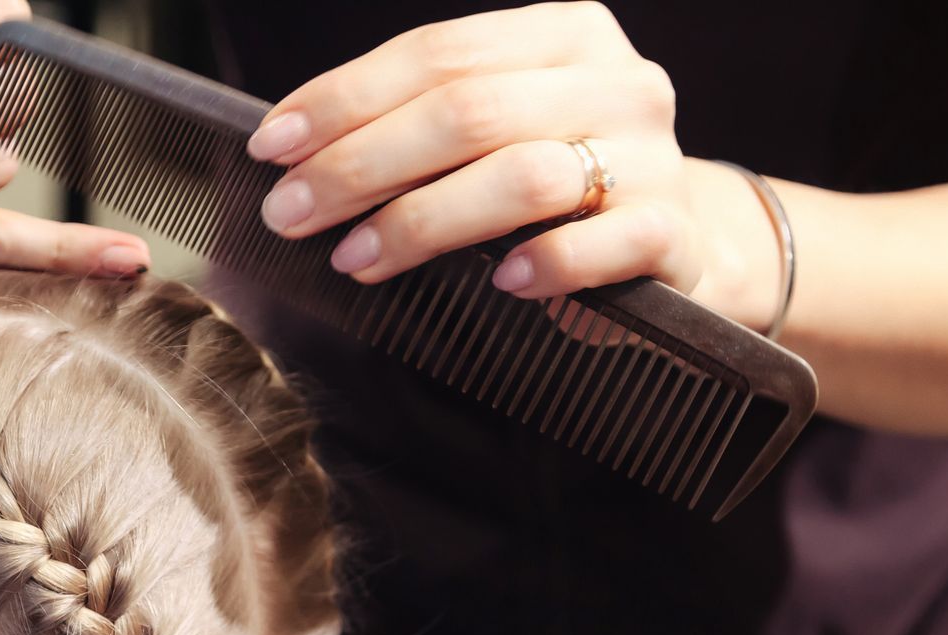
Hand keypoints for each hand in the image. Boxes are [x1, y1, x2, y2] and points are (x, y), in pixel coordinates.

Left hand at [247, 2, 704, 301]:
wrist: (675, 245)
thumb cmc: (559, 187)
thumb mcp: (500, 134)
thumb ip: (423, 126)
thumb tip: (295, 154)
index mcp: (566, 36)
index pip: (439, 54)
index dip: (346, 98)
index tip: (272, 147)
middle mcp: (617, 83)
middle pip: (468, 113)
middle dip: (362, 165)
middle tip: (292, 214)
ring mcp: (653, 157)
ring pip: (523, 177)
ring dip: (424, 222)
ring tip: (356, 259)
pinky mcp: (674, 233)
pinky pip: (604, 243)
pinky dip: (546, 263)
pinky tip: (500, 286)